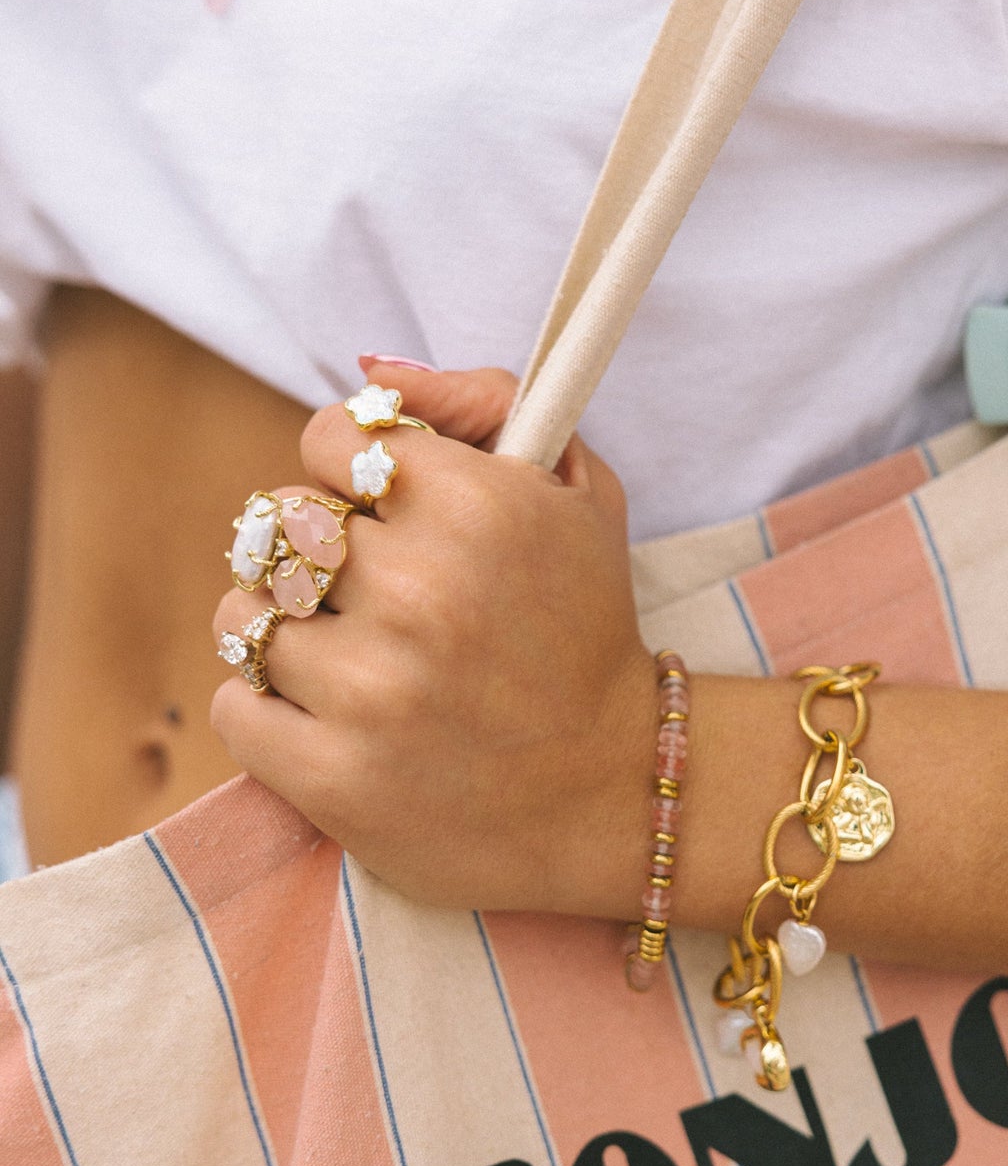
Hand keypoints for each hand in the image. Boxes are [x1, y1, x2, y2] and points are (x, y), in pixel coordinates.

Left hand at [211, 365, 656, 912]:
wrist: (613, 792)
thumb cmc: (585, 634)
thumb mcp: (579, 495)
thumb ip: (485, 404)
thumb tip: (373, 373)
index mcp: (477, 507)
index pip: (329, 438)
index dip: (351, 473)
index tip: (384, 515)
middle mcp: (420, 591)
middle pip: (276, 524)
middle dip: (316, 555)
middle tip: (373, 596)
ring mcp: (372, 689)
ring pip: (242, 614)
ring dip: (284, 633)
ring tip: (351, 661)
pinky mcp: (335, 776)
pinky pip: (235, 706)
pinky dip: (268, 712)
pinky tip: (331, 718)